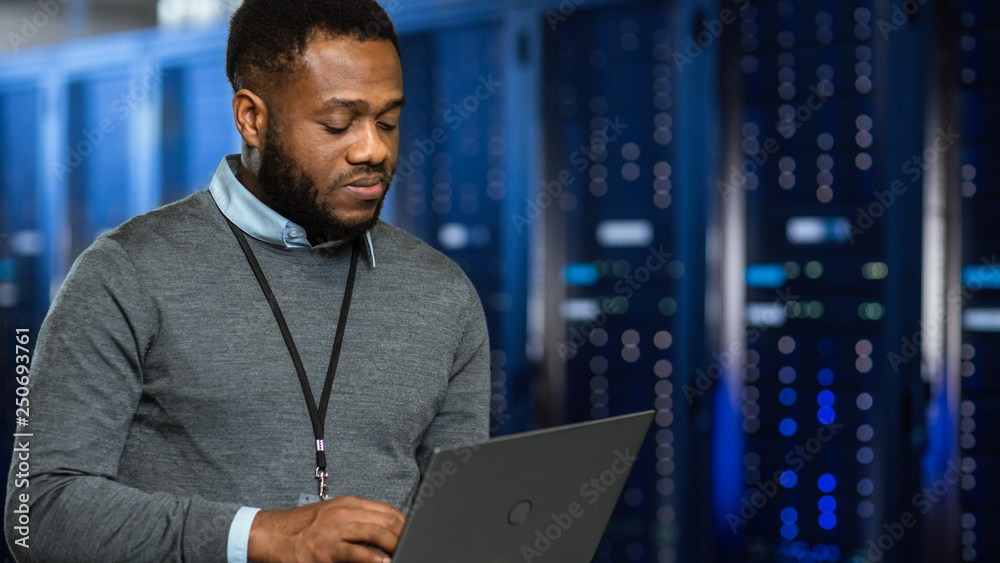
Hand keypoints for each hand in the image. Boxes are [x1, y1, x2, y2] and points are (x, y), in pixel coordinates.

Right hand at [247, 495, 405, 562]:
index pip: (387, 510)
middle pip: (387, 520)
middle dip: (405, 535)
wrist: (269, 534)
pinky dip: (375, 559)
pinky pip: (356, 552)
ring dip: (396, 545)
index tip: (415, 534)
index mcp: (349, 504)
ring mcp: (336, 530)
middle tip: (415, 546)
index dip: (405, 523)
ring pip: (377, 532)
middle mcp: (345, 513)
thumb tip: (383, 533)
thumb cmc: (301, 529)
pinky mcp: (327, 549)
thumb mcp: (332, 516)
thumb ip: (357, 521)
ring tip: (407, 553)